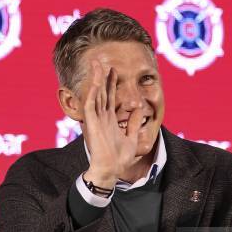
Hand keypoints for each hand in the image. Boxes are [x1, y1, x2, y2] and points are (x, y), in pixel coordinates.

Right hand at [81, 60, 144, 187]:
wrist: (112, 170)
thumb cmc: (120, 158)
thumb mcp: (132, 138)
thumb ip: (134, 123)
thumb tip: (140, 109)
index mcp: (109, 120)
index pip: (109, 97)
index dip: (111, 83)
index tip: (113, 70)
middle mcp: (101, 117)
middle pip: (101, 92)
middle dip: (102, 76)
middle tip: (101, 61)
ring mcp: (96, 120)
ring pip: (95, 95)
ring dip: (96, 80)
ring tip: (96, 64)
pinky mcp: (92, 124)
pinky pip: (91, 106)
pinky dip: (92, 93)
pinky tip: (95, 82)